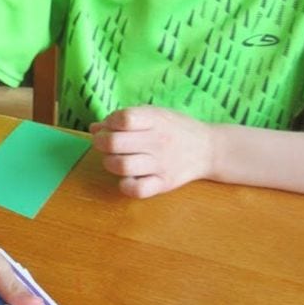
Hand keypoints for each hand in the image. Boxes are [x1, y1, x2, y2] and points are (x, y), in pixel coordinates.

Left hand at [91, 106, 214, 197]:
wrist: (208, 149)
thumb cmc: (175, 130)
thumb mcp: (154, 115)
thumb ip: (124, 119)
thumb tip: (94, 128)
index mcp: (156, 120)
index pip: (123, 118)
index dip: (109, 122)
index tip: (111, 126)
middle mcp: (158, 141)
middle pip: (115, 143)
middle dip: (101, 143)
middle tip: (104, 144)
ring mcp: (161, 164)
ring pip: (121, 166)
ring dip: (109, 163)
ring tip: (114, 160)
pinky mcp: (163, 184)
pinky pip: (137, 189)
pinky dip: (125, 185)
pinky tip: (127, 178)